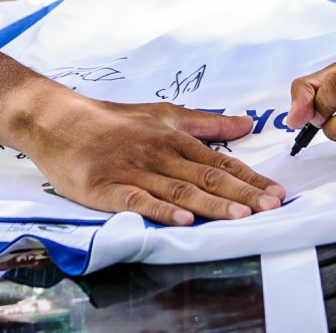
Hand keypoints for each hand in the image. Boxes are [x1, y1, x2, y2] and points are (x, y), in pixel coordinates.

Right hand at [19, 93, 285, 225]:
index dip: (249, 177)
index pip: (220, 160)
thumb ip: (206, 123)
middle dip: (241, 193)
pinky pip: (138, 200)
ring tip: (240, 216)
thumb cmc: (112, 120)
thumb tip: (247, 123)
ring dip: (212, 204)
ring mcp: (133, 170)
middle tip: (271, 207)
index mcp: (174, 137)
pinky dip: (162, 211)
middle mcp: (159, 153)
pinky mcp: (107, 187)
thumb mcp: (162, 113)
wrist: (58, 120)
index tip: (277, 192)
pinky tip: (182, 221)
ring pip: (179, 190)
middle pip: (206, 176)